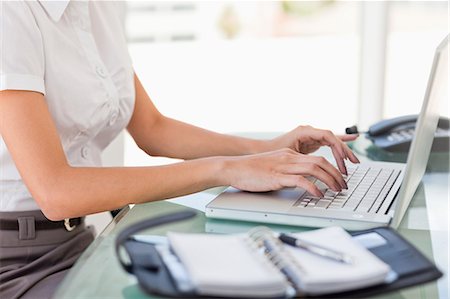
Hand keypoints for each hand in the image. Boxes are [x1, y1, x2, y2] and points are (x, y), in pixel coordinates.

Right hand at [223, 148, 347, 195]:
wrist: (233, 167)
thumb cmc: (250, 170)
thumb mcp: (273, 166)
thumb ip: (288, 171)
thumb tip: (303, 182)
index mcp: (289, 154)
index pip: (317, 158)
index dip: (332, 168)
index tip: (339, 178)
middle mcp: (289, 158)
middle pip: (321, 162)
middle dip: (336, 174)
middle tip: (343, 186)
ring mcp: (283, 166)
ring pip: (315, 169)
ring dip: (330, 180)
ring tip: (336, 190)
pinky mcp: (277, 177)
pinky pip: (301, 180)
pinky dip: (313, 188)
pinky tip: (318, 195)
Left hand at [265, 126, 359, 174]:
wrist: (262, 150)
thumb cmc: (272, 152)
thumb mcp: (288, 155)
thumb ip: (302, 159)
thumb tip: (315, 167)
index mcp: (305, 131)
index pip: (328, 136)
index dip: (338, 147)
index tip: (344, 160)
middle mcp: (310, 131)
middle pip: (333, 138)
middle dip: (344, 151)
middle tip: (354, 163)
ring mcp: (311, 136)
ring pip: (332, 141)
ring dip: (343, 151)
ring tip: (354, 161)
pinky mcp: (311, 141)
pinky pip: (328, 142)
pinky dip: (339, 144)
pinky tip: (352, 140)